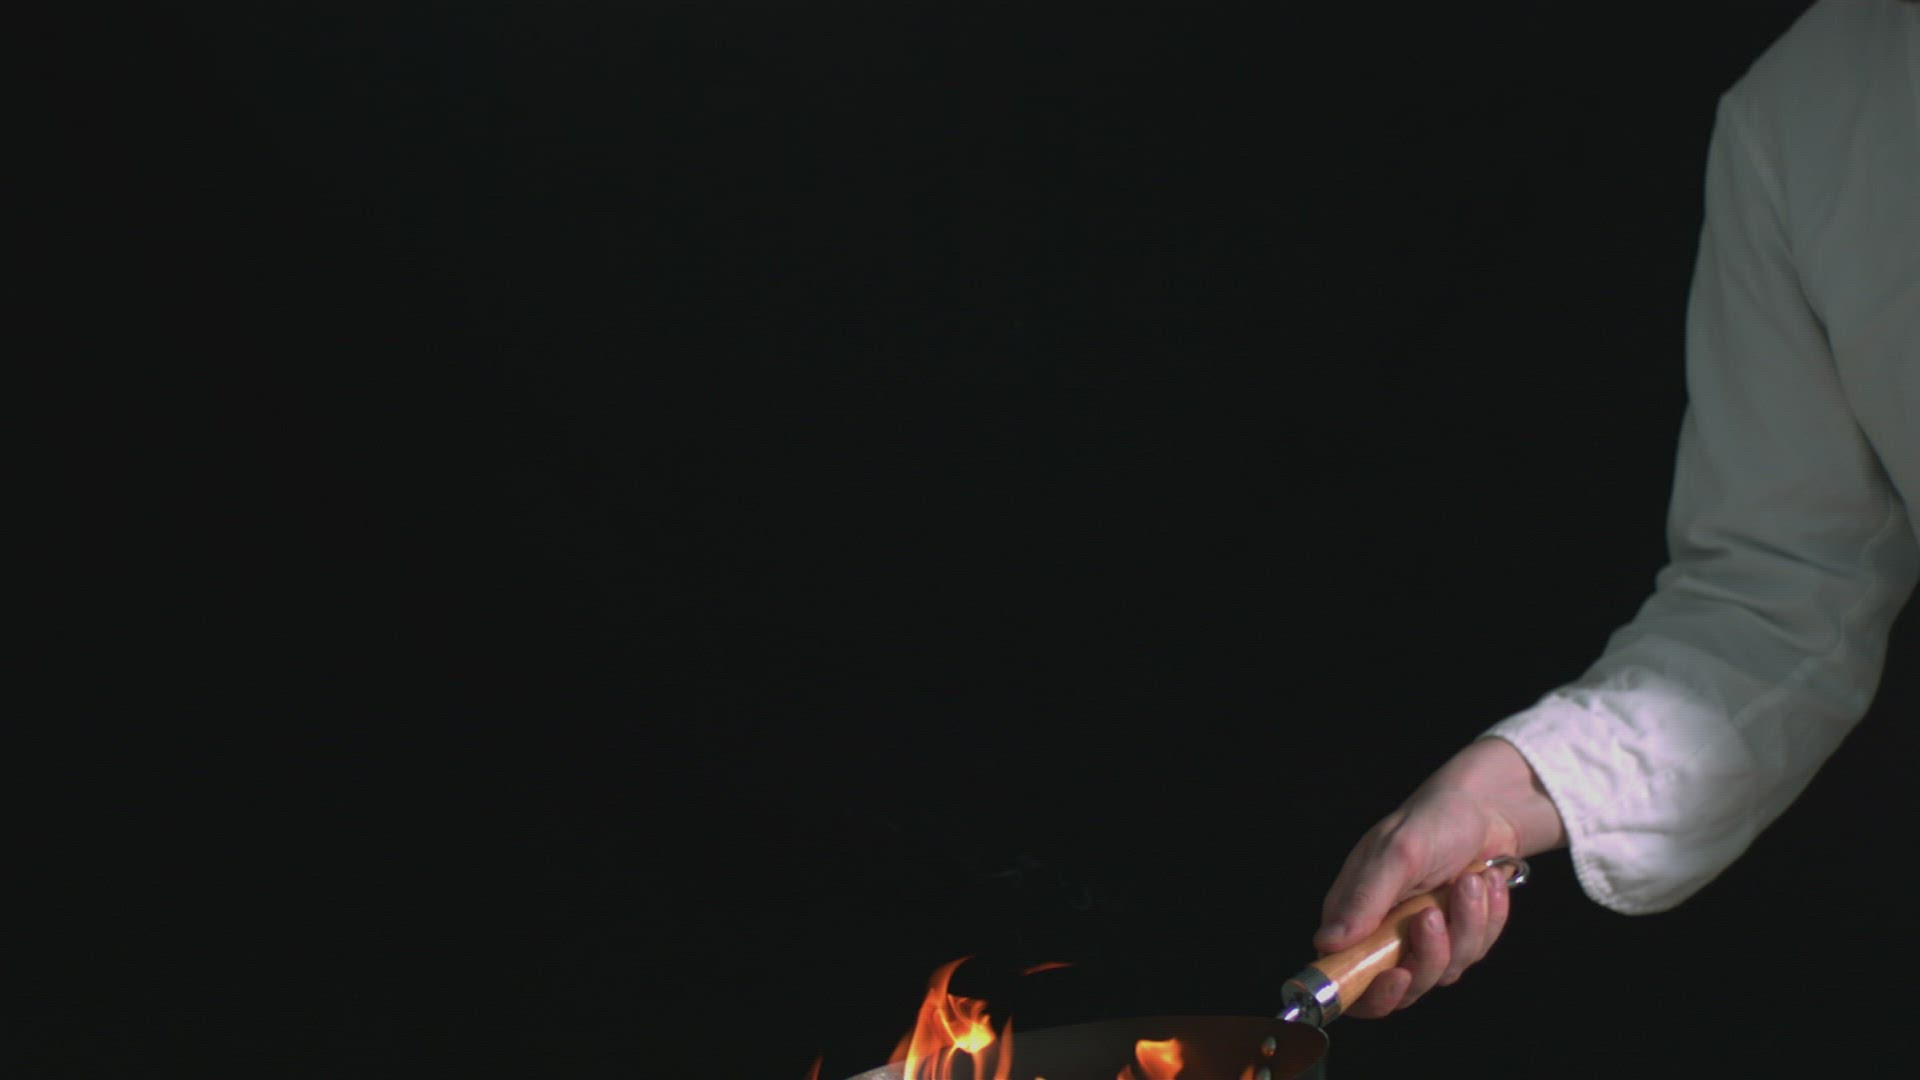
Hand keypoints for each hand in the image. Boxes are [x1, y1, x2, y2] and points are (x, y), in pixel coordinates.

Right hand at [1314, 736, 1564, 1017]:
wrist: (1485, 811)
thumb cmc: (1431, 822)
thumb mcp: (1398, 854)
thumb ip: (1365, 898)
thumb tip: (1326, 943)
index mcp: (1354, 916)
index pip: (1349, 978)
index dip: (1371, 993)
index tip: (1398, 975)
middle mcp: (1384, 935)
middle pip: (1405, 988)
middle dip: (1431, 954)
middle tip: (1434, 913)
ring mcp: (1423, 941)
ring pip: (1446, 971)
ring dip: (1466, 925)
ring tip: (1469, 881)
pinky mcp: (1458, 940)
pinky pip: (1476, 953)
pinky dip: (1488, 919)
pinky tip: (1486, 884)